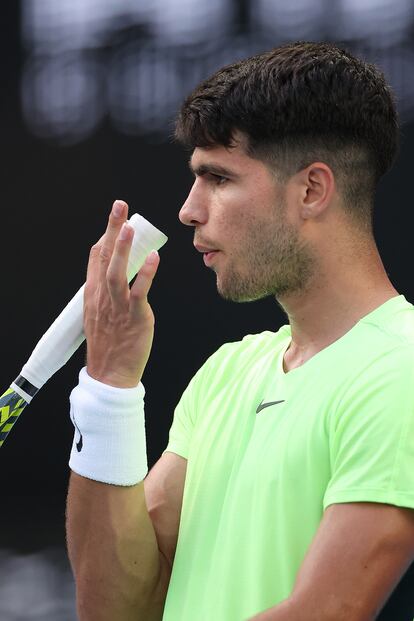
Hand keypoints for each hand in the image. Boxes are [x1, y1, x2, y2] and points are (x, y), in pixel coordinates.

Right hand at [84, 200, 159, 387]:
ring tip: (129, 226)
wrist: (110, 374)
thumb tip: (116, 278)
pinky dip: (146, 274)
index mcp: (93, 295)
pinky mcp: (134, 317)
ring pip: (116, 272)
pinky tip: (153, 258)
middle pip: (103, 257)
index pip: (95, 259)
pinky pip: (139, 292)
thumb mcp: (99, 316)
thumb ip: (106, 295)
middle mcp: (102, 297)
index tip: (114, 219)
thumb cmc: (109, 345)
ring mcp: (117, 307)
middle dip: (111, 229)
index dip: (104, 236)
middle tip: (119, 206)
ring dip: (122, 248)